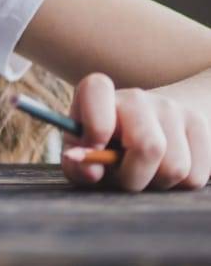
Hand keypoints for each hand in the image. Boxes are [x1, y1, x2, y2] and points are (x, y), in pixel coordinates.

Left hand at [64, 73, 209, 190]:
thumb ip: (77, 165)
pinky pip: (197, 175)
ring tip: (146, 173)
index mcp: (99, 94)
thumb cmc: (105, 148)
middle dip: (134, 178)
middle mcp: (136, 96)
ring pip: (176, 167)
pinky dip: (180, 185)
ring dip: (159, 184)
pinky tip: (165, 170)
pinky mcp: (198, 125)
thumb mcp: (83, 154)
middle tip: (124, 179)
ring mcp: (172, 108)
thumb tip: (91, 171)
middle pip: (148, 146)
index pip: (96, 89)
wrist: (147, 131)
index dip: (96, 126)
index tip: (95, 149)